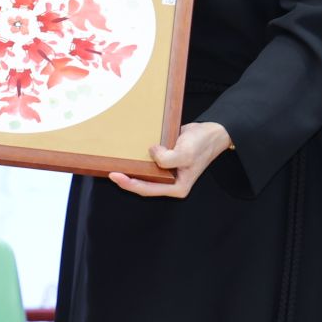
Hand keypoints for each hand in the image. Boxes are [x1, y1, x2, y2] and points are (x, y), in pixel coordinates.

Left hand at [107, 122, 231, 198]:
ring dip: (132, 171)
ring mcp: (168, 172)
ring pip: (145, 175)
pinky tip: (128, 155)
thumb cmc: (202, 144)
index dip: (130, 184)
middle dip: (127, 180)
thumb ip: (167, 159)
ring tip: (115, 165)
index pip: (148, 189)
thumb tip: (151, 153)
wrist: (212, 131)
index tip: (115, 175)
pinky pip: (149, 163)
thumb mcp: (185, 153)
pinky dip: (139, 160)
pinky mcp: (166, 160)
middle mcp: (171, 182)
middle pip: (144, 185)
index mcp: (176, 187)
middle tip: (109, 171)